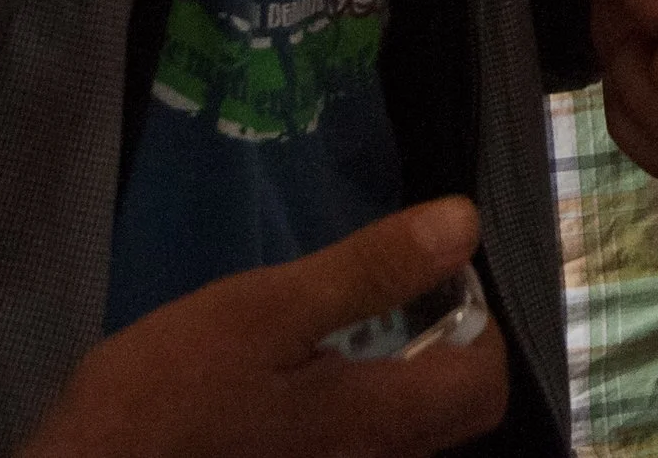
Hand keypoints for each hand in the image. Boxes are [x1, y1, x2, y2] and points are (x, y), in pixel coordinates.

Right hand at [19, 197, 505, 457]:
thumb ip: (370, 270)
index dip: (481, 323)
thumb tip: (464, 223)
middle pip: (453, 416)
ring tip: (341, 332)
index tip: (434, 278)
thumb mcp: (268, 308)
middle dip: (443, 351)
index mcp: (377, 420)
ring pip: (405, 438)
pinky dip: (352, 413)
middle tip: (391, 299)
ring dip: (397, 383)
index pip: (486, 383)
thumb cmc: (171, 394)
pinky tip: (298, 383)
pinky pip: (355, 450)